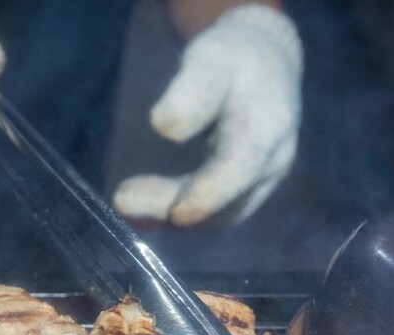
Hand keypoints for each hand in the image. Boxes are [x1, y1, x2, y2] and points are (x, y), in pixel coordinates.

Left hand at [114, 5, 302, 225]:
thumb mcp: (211, 59)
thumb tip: (164, 127)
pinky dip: (177, 214)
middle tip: (122, 199)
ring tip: (126, 200)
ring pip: (219, 216)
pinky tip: (140, 209)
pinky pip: (213, 214)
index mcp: (267, 127)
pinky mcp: (245, 192)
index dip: (207, 194)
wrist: (264, 67)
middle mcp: (271, 163)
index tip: (175, 212)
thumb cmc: (232, 60)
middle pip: (226, 203)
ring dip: (170, 214)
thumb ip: (191, 90)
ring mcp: (262, 182)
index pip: (240, 168)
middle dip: (173, 206)